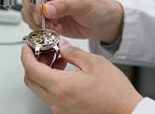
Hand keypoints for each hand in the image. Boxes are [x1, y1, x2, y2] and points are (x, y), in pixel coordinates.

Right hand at [21, 0, 123, 42]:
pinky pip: (37, 25)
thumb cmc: (97, 7)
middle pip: (29, 1)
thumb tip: (47, 9)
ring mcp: (49, 8)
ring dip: (36, 23)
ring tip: (50, 26)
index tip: (40, 12)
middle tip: (43, 21)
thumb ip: (64, 6)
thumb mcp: (82, 4)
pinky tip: (53, 29)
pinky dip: (41, 30)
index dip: (35, 1)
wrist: (104, 23)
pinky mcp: (50, 21)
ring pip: (30, 14)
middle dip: (34, 14)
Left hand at [21, 39, 142, 113]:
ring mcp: (60, 109)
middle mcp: (56, 101)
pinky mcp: (66, 113)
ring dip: (43, 72)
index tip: (27, 46)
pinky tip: (65, 72)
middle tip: (42, 50)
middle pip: (31, 80)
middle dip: (32, 62)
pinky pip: (50, 95)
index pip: (31, 69)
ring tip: (58, 59)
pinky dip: (51, 81)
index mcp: (61, 87)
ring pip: (40, 88)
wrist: (128, 113)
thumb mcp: (94, 63)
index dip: (26, 55)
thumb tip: (62, 46)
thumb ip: (73, 52)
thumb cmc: (115, 93)